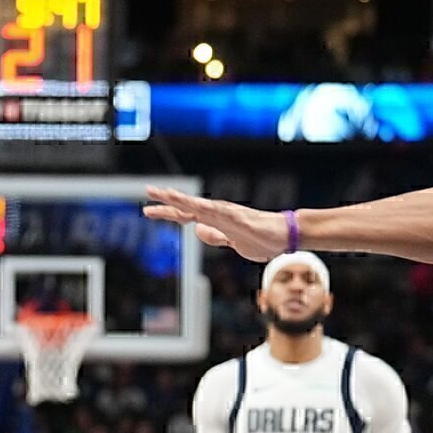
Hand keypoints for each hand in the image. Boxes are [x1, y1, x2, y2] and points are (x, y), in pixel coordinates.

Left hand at [142, 187, 291, 261]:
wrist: (284, 236)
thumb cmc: (261, 238)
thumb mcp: (231, 242)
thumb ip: (215, 236)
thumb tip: (197, 230)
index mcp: (215, 219)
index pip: (186, 214)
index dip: (167, 212)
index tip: (147, 210)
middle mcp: (219, 213)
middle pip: (189, 205)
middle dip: (169, 199)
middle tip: (149, 191)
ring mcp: (230, 214)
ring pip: (202, 206)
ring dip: (185, 200)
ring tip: (168, 193)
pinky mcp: (242, 219)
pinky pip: (224, 214)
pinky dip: (210, 210)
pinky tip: (198, 208)